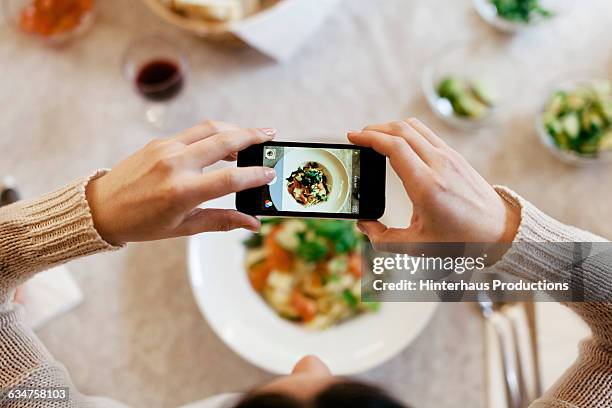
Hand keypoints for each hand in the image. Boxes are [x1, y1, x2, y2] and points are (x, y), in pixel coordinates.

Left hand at [86, 121, 275, 244]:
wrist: (101, 208)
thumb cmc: (142, 223)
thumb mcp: (183, 227)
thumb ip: (222, 221)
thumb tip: (253, 223)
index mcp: (182, 192)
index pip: (229, 179)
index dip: (254, 175)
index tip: (271, 173)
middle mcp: (175, 165)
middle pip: (224, 141)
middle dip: (253, 136)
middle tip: (272, 135)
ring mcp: (166, 149)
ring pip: (210, 129)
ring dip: (235, 129)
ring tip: (253, 136)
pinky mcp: (159, 142)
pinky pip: (193, 132)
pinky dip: (214, 134)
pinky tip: (224, 143)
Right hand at [348, 118, 519, 245]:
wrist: (500, 231)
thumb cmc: (461, 241)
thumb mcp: (418, 247)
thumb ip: (383, 239)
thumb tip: (364, 225)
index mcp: (427, 185)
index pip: (394, 147)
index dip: (369, 138)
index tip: (352, 137)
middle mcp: (439, 165)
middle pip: (401, 130)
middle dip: (374, 129)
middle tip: (358, 137)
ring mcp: (449, 157)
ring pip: (414, 126)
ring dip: (390, 127)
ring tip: (374, 137)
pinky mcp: (455, 156)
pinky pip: (426, 133)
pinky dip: (406, 131)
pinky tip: (397, 143)